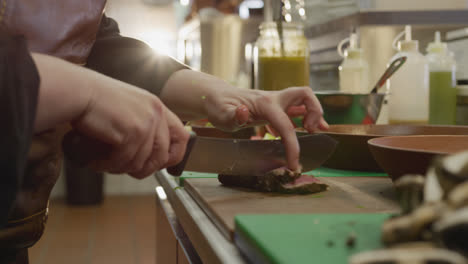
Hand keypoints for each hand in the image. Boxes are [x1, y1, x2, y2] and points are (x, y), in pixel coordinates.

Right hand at [72, 79, 189, 178]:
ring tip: (103, 162)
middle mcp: (156, 113)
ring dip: (120, 168)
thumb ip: (143, 126)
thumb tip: (148, 156)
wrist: (78, 92)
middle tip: (122, 168)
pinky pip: (125, 161)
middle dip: (142, 169)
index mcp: (157, 107)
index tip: (158, 164)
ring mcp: (146, 123)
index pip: (182, 136)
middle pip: (162, 157)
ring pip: (141, 163)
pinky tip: (96, 161)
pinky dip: (108, 165)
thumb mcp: (130, 108)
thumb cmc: (96, 101)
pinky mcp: (132, 132)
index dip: (173, 156)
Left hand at [204, 86, 328, 170]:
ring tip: (320, 130)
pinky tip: (308, 129)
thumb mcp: (222, 114)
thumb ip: (233, 116)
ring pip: (303, 100)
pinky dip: (306, 117)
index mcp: (264, 104)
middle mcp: (273, 99)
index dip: (293, 145)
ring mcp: (275, 102)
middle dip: (315, 111)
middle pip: (304, 95)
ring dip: (315, 113)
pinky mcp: (274, 107)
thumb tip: (243, 112)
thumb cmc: (219, 107)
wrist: (215, 97)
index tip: (293, 164)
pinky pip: (296, 109)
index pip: (285, 125)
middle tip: (312, 130)